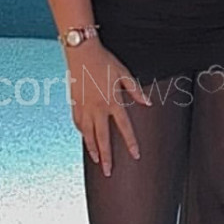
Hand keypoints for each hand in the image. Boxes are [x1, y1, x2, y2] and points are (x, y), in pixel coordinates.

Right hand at [65, 42, 151, 176]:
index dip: (130, 143)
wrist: (81, 52)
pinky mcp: (75, 103)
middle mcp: (98, 108)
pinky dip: (82, 133)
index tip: (135, 155)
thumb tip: (148, 103)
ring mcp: (84, 107)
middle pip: (103, 138)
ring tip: (96, 160)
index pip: (124, 128)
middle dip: (106, 157)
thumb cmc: (104, 61)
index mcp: (113, 102)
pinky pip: (78, 123)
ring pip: (88, 134)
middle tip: (108, 171)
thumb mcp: (124, 74)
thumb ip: (136, 91)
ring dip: (92, 148)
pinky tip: (85, 138)